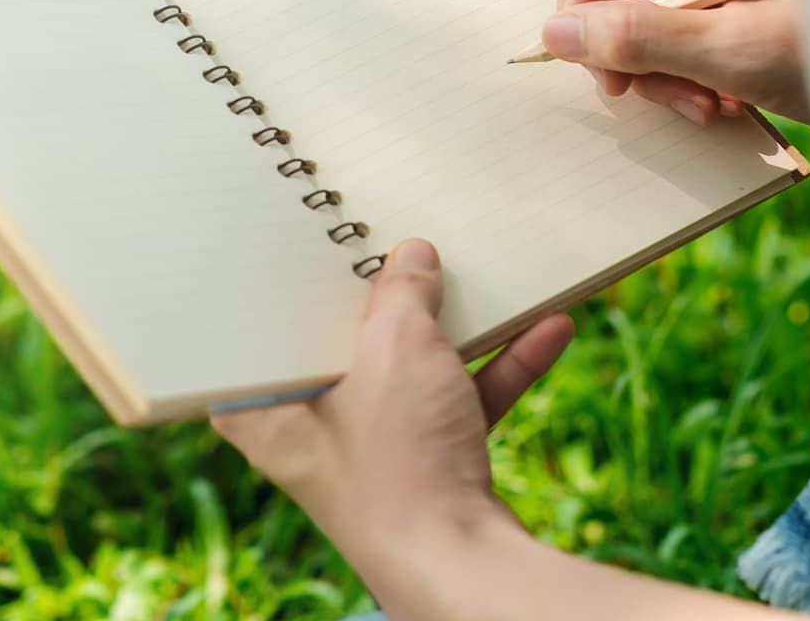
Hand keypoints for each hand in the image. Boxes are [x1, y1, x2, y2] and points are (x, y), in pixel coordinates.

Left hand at [211, 240, 572, 592]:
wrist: (462, 566)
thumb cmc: (400, 460)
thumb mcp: (398, 348)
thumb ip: (402, 292)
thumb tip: (411, 256)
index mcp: (267, 406)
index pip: (260, 332)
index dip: (284, 286)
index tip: (306, 243)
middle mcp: (310, 432)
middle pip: (346, 345)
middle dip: (389, 299)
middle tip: (400, 247)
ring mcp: (373, 453)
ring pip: (411, 373)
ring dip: (459, 329)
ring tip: (483, 275)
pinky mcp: (428, 470)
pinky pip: (458, 403)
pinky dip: (498, 369)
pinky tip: (548, 328)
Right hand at [545, 0, 809, 124]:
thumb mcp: (744, 50)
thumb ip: (643, 39)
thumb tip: (556, 34)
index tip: (588, 22)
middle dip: (608, 15)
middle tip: (618, 84)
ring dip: (643, 56)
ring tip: (690, 104)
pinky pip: (663, 20)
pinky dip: (671, 67)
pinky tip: (711, 102)